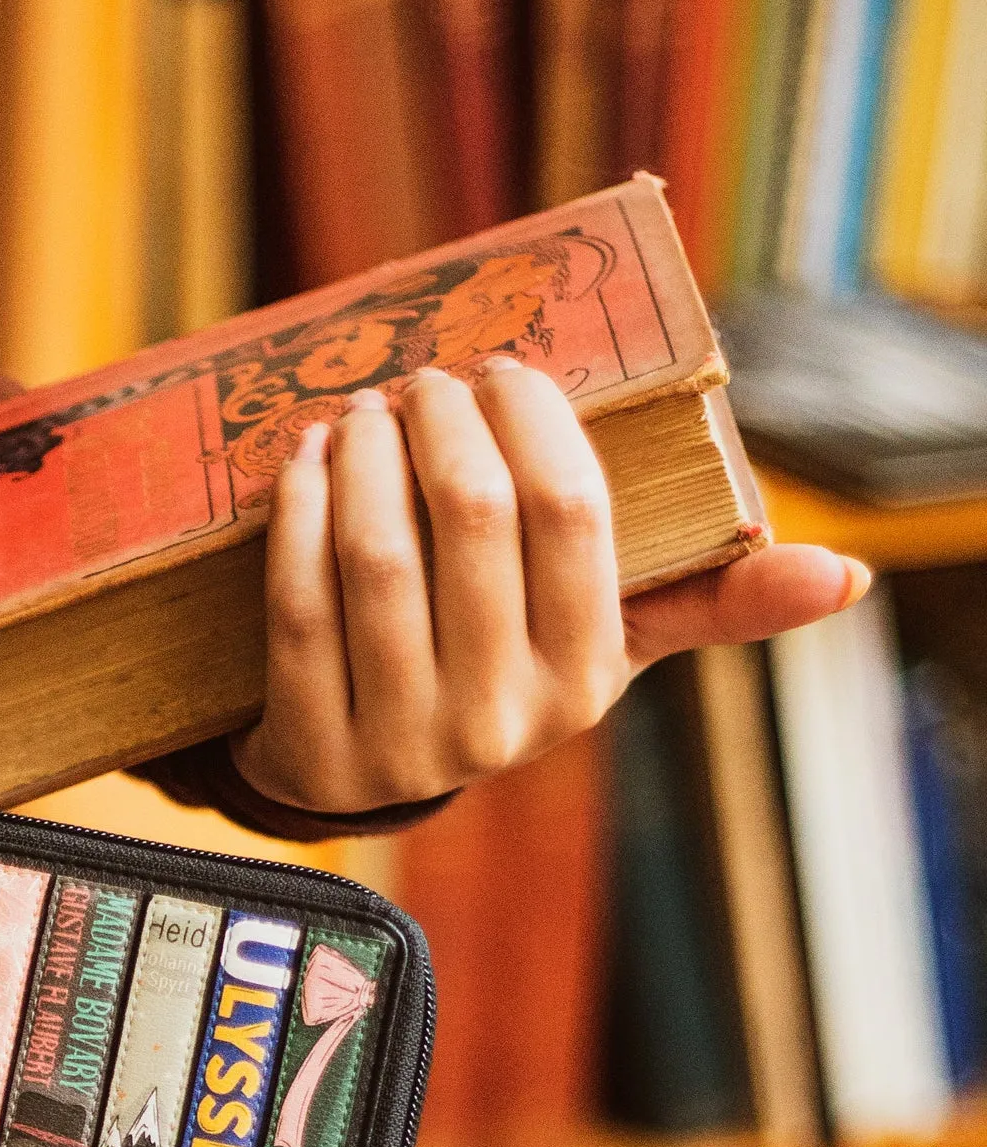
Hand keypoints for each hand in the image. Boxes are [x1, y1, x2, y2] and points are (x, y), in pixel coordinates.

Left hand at [236, 360, 870, 815]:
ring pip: (378, 554)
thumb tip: (848, 579)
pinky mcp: (313, 748)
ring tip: (361, 411)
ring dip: (362, 456)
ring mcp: (402, 739)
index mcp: (586, 676)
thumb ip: (711, 599)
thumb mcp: (605, 643)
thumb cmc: (500, 668)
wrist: (363, 775)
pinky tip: (306, 461)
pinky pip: (300, 601)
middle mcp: (501, 719)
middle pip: (471, 516)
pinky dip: (297, 512)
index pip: (571, 512)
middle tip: (422, 380)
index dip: (530, 419)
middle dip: (440, 420)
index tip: (500, 371)